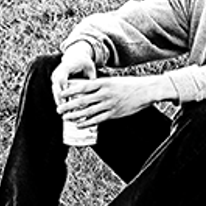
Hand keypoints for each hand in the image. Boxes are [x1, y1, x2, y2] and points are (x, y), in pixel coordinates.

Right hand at [51, 41, 96, 105]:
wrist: (76, 56)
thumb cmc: (85, 63)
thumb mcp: (90, 69)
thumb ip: (91, 79)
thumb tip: (97, 90)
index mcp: (65, 68)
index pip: (61, 80)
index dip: (63, 92)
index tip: (66, 102)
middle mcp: (57, 72)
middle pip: (56, 87)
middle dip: (59, 99)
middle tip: (63, 110)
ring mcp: (55, 77)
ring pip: (55, 90)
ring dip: (58, 101)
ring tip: (63, 112)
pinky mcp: (56, 81)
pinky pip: (56, 91)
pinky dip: (60, 99)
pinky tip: (65, 108)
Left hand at [56, 75, 175, 125]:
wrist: (146, 91)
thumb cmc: (129, 85)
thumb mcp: (113, 81)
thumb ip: (100, 85)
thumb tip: (85, 90)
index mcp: (103, 83)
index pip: (82, 87)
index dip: (69, 92)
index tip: (60, 95)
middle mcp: (105, 94)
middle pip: (82, 101)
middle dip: (68, 106)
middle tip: (59, 109)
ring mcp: (110, 104)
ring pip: (88, 112)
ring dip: (75, 116)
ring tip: (66, 118)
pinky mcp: (114, 113)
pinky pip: (98, 120)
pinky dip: (87, 122)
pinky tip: (79, 124)